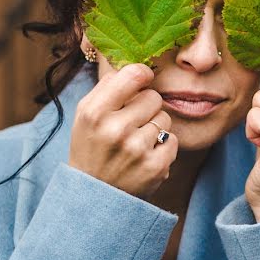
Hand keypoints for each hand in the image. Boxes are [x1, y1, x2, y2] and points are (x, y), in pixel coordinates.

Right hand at [69, 64, 177, 198]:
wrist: (94, 193)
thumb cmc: (92, 146)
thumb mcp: (86, 114)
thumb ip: (110, 88)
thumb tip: (138, 66)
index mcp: (94, 112)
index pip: (133, 75)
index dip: (142, 75)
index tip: (143, 79)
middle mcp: (115, 130)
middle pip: (154, 97)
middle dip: (147, 107)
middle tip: (132, 122)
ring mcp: (137, 150)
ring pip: (165, 118)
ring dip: (155, 127)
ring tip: (136, 142)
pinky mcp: (155, 167)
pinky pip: (173, 139)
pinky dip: (163, 146)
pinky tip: (145, 155)